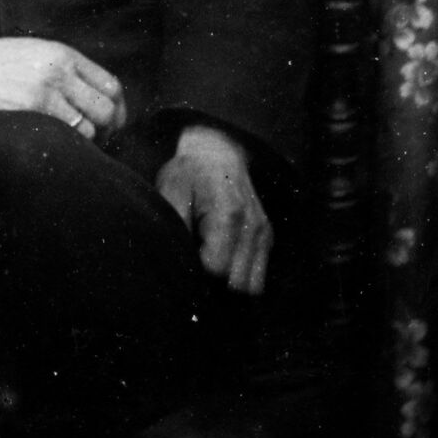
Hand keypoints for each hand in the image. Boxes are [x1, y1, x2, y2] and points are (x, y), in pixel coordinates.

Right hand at [0, 34, 126, 139]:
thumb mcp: (39, 54)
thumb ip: (68, 71)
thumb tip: (94, 100)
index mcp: (65, 56)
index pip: (111, 85)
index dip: (119, 109)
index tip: (114, 122)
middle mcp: (60, 73)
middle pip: (106, 109)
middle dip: (109, 130)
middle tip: (98, 141)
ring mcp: (45, 95)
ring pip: (88, 129)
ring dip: (88, 144)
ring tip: (77, 148)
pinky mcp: (29, 115)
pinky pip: (65, 138)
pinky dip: (69, 148)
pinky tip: (59, 149)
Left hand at [155, 124, 272, 295]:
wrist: (216, 150)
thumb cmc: (190, 171)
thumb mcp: (172, 190)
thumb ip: (175, 228)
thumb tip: (175, 264)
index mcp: (229, 214)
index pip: (217, 271)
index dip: (196, 273)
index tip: (184, 259)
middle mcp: (253, 226)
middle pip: (237, 285)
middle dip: (213, 285)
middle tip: (194, 264)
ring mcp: (263, 233)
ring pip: (251, 287)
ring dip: (228, 284)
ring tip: (207, 262)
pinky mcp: (266, 237)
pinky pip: (257, 277)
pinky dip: (240, 277)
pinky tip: (221, 260)